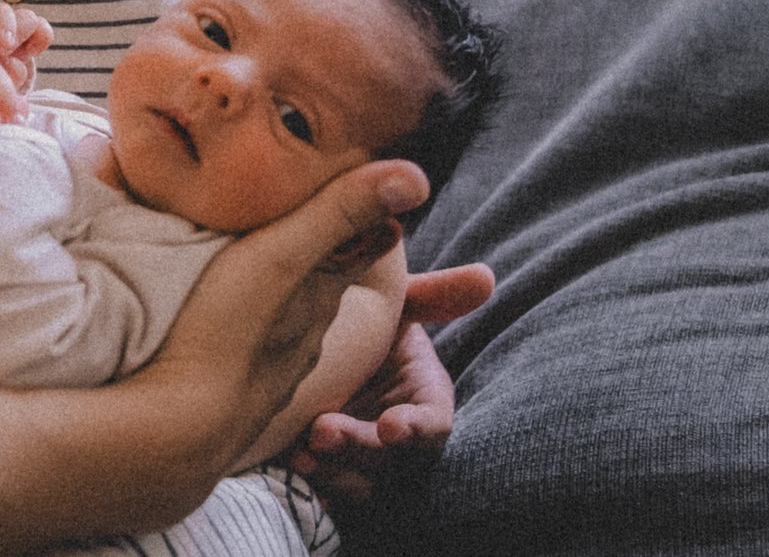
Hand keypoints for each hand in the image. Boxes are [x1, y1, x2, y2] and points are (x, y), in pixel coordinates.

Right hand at [0, 1, 51, 89]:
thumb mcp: (1, 80)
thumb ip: (12, 76)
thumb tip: (18, 68)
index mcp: (20, 40)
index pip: (41, 29)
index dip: (39, 39)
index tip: (29, 54)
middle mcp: (4, 27)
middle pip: (25, 16)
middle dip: (24, 31)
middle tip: (14, 51)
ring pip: (2, 11)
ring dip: (7, 27)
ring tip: (4, 48)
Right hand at [137, 160, 431, 473]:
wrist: (177, 427)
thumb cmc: (229, 331)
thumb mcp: (285, 256)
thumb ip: (339, 214)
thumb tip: (416, 177)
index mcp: (323, 294)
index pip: (362, 248)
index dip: (365, 217)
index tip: (360, 187)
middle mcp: (307, 334)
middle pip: (322, 283)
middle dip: (318, 251)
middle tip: (293, 213)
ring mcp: (269, 369)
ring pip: (283, 319)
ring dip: (275, 291)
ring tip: (245, 263)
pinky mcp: (230, 392)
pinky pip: (245, 350)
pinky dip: (241, 327)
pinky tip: (217, 320)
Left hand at [287, 262, 495, 502]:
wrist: (320, 346)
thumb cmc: (367, 324)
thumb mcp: (397, 306)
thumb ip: (433, 295)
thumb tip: (485, 275)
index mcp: (425, 400)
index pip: (433, 425)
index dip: (417, 429)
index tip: (391, 425)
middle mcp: (400, 439)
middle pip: (390, 460)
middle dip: (359, 449)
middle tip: (323, 431)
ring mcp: (367, 461)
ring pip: (358, 484)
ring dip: (331, 474)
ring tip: (299, 453)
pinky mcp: (332, 473)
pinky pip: (326, 493)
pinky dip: (309, 485)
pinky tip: (283, 465)